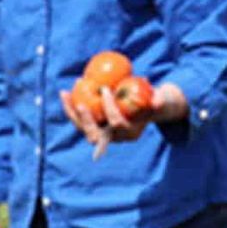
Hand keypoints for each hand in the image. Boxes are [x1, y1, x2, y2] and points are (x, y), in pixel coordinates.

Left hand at [61, 82, 187, 158]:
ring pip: (83, 129)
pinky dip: (71, 108)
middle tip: (81, 103)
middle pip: (94, 136)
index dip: (110, 109)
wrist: (145, 107)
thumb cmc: (153, 100)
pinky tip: (65, 92)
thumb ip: (161, 100)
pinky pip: (80, 120)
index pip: (116, 125)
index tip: (106, 89)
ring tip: (65, 93)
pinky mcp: (94, 127)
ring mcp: (103, 134)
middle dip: (86, 121)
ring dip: (72, 113)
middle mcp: (114, 138)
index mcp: (130, 133)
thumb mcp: (161, 99)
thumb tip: (158, 100)